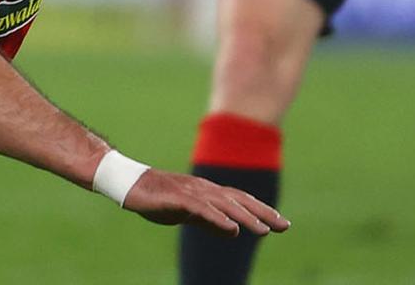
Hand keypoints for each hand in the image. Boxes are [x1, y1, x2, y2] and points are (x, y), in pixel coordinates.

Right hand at [123, 168, 289, 237]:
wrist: (130, 185)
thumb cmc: (160, 198)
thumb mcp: (189, 213)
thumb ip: (211, 221)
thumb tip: (234, 230)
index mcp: (207, 192)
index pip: (240, 200)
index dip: (261, 210)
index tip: (282, 223)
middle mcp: (204, 189)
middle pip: (238, 200)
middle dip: (262, 212)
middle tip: (284, 226)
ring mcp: (191, 191)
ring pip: (223, 204)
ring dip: (245, 216)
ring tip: (264, 230)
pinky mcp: (177, 197)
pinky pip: (201, 208)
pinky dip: (217, 217)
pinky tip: (231, 227)